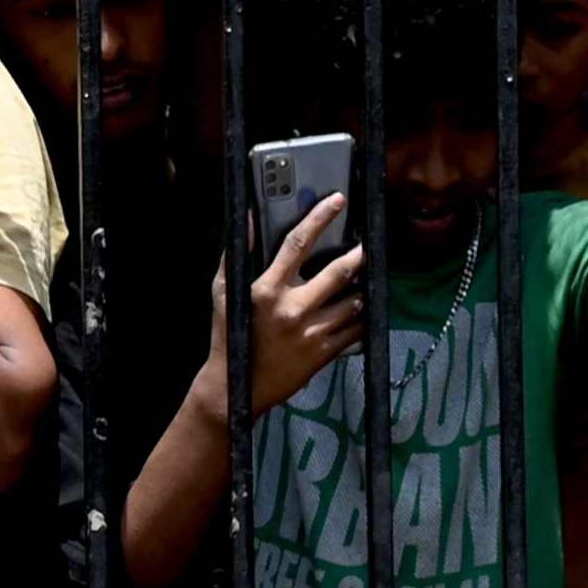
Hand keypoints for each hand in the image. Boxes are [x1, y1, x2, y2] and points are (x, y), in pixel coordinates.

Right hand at [208, 193, 366, 422]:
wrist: (235, 387)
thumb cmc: (228, 335)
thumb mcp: (222, 291)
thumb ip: (237, 253)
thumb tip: (250, 218)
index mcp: (267, 288)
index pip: (298, 243)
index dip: (320, 217)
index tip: (338, 201)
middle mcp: (292, 308)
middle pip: (338, 272)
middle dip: (358, 256)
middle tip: (365, 247)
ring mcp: (311, 333)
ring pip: (353, 302)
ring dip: (362, 289)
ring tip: (362, 283)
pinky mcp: (322, 354)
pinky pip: (355, 332)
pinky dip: (361, 319)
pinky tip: (359, 313)